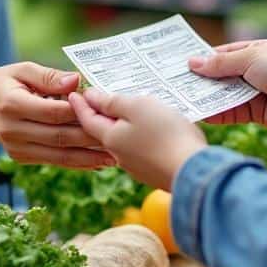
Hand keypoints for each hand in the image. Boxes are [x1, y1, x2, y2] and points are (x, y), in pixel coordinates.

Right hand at [0, 63, 114, 168]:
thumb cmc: (5, 82)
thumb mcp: (23, 70)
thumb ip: (50, 76)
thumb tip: (77, 81)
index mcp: (11, 104)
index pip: (52, 112)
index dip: (79, 111)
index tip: (103, 109)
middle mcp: (12, 129)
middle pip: (59, 136)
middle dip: (90, 138)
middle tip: (119, 137)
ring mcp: (16, 148)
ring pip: (59, 155)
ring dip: (88, 157)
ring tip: (115, 157)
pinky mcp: (21, 158)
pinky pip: (54, 161)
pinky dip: (77, 163)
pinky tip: (98, 162)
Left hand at [68, 88, 205, 190]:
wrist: (194, 173)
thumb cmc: (166, 135)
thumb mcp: (138, 107)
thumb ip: (113, 102)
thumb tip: (91, 97)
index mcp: (110, 138)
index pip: (87, 119)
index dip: (80, 104)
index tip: (72, 94)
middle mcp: (119, 155)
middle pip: (104, 131)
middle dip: (100, 115)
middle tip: (97, 98)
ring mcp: (137, 166)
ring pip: (124, 141)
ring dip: (122, 125)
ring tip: (126, 111)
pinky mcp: (154, 172)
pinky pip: (141, 149)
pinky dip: (139, 137)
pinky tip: (149, 130)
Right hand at [187, 39, 266, 136]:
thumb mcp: (251, 59)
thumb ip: (221, 64)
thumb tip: (192, 63)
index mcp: (254, 52)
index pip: (223, 54)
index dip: (203, 58)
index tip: (180, 64)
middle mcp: (252, 71)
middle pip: (220, 75)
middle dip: (200, 79)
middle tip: (173, 82)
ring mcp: (252, 93)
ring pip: (222, 94)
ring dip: (204, 95)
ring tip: (179, 97)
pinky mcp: (253, 113)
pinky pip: (229, 111)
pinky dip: (215, 112)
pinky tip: (197, 112)